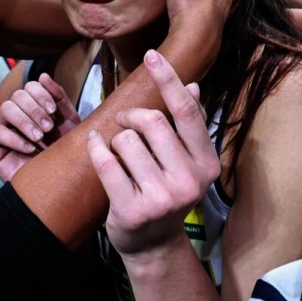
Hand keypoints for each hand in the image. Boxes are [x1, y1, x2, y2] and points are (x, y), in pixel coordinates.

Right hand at [0, 74, 80, 181]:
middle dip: (34, 109)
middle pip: (17, 95)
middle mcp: (15, 115)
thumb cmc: (61, 154)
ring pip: (6, 108)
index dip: (41, 94)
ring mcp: (2, 129)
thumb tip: (43, 75)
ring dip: (25, 121)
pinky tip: (29, 149)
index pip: (29, 86)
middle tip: (48, 128)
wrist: (54, 185)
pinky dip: (15, 139)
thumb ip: (58, 98)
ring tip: (39, 138)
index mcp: (33, 107)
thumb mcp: (67, 123)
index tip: (53, 111)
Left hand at [89, 51, 220, 257]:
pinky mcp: (132, 210)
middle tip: (124, 123)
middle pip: (152, 122)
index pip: (187, 113)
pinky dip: (95, 148)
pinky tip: (94, 146)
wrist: (152, 245)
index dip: (168, 80)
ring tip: (118, 152)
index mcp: (206, 164)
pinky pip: (105, 162)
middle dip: (132, 116)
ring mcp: (162, 198)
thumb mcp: (184, 162)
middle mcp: (189, 181)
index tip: (151, 55)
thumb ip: (188, 127)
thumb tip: (192, 86)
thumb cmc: (166, 192)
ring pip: (126, 140)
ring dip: (115, 139)